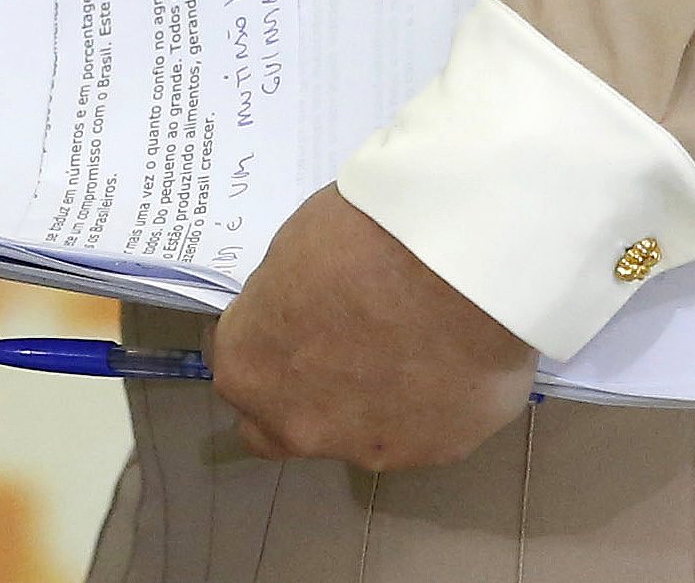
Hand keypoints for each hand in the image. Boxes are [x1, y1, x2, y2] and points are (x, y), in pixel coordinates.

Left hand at [208, 185, 536, 474]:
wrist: (458, 272)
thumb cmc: (360, 241)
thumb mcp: (294, 249)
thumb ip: (284, 299)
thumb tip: (298, 306)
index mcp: (250, 369)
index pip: (236, 362)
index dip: (260, 336)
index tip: (287, 313)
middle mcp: (298, 425)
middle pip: (277, 423)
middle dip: (293, 393)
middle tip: (331, 343)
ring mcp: (367, 448)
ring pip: (351, 431)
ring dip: (363, 399)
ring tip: (404, 340)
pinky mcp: (433, 453)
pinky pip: (416, 429)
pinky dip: (422, 402)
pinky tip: (446, 356)